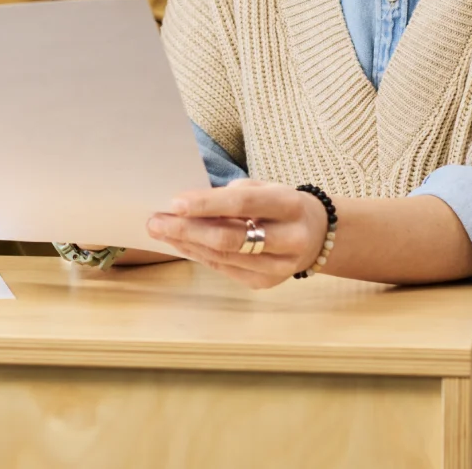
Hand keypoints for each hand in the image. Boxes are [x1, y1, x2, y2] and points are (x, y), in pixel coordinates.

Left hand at [145, 178, 326, 289]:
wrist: (316, 235)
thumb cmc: (280, 204)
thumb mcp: (265, 187)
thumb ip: (232, 194)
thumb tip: (186, 203)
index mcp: (289, 205)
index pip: (242, 204)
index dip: (207, 204)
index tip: (174, 202)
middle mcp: (289, 239)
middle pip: (229, 238)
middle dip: (187, 229)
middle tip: (155, 220)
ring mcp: (279, 267)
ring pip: (223, 257)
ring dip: (186, 243)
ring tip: (160, 230)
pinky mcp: (265, 284)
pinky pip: (224, 269)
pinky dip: (198, 254)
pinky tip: (180, 243)